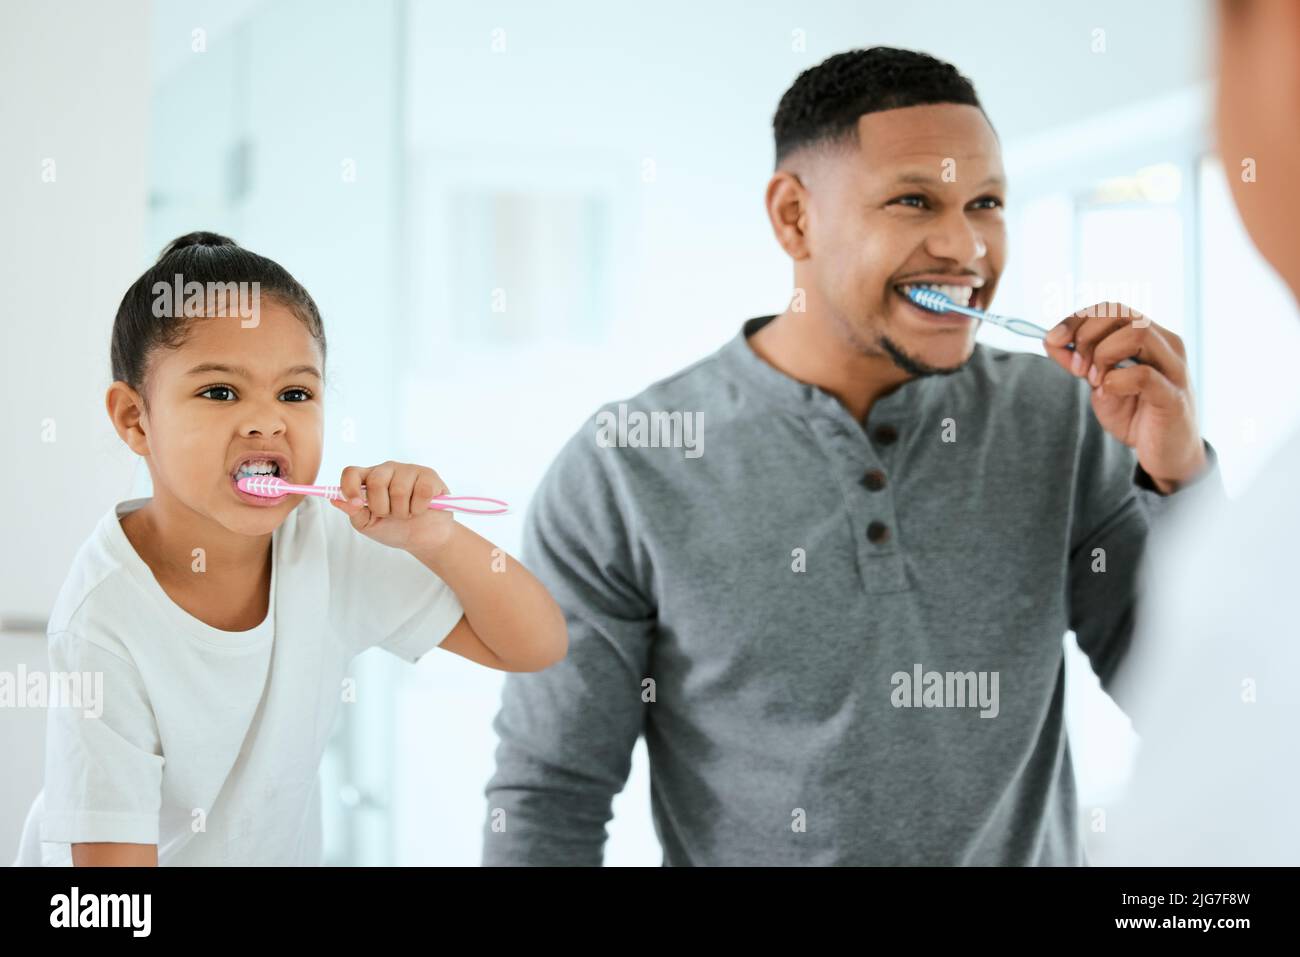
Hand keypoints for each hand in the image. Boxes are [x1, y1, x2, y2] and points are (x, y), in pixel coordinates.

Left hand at [329, 461, 455, 551]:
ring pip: (399, 490)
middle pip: (376, 481)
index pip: (351, 472)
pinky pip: (421, 491)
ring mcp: (409, 470)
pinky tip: (421, 508)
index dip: (350, 487)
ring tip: (407, 513)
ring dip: (403, 511)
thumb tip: (336, 500)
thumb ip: (353, 512)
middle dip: (383, 507)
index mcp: (368, 479)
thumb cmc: (395, 529)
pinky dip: (420, 508)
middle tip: (390, 514)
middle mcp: (387, 470)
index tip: (356, 504)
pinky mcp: (429, 476)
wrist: (423, 539)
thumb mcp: (369, 525)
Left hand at [1044, 304, 1207, 493]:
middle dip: (1086, 335)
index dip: (1077, 319)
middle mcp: (1166, 345)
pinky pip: (1144, 375)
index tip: (1052, 340)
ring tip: (1094, 381)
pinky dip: (1116, 380)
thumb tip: (1051, 340)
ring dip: (1103, 354)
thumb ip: (1078, 362)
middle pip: (1122, 313)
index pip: (1112, 309)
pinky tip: (1108, 392)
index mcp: (1149, 337)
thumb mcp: (1098, 385)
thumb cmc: (1136, 415)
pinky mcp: (1173, 397)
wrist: (1164, 455)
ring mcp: (1174, 368)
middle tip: (1076, 368)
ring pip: (1137, 333)